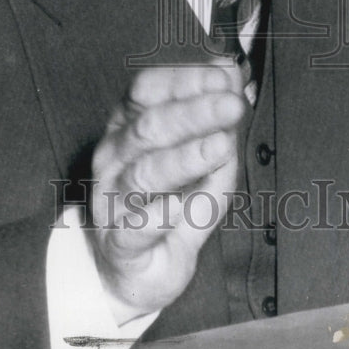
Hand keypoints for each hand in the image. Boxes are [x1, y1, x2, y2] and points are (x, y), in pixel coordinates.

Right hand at [89, 61, 244, 323]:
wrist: (135, 272)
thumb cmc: (169, 206)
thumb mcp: (201, 160)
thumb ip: (217, 121)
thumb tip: (236, 75)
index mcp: (129, 126)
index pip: (148, 90)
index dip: (186, 80)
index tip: (224, 78)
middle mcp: (115, 157)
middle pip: (149, 126)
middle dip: (195, 112)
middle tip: (232, 105)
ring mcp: (112, 199)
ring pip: (144, 172)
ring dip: (185, 157)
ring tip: (220, 146)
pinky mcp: (120, 242)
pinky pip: (138, 227)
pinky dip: (161, 215)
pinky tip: (180, 206)